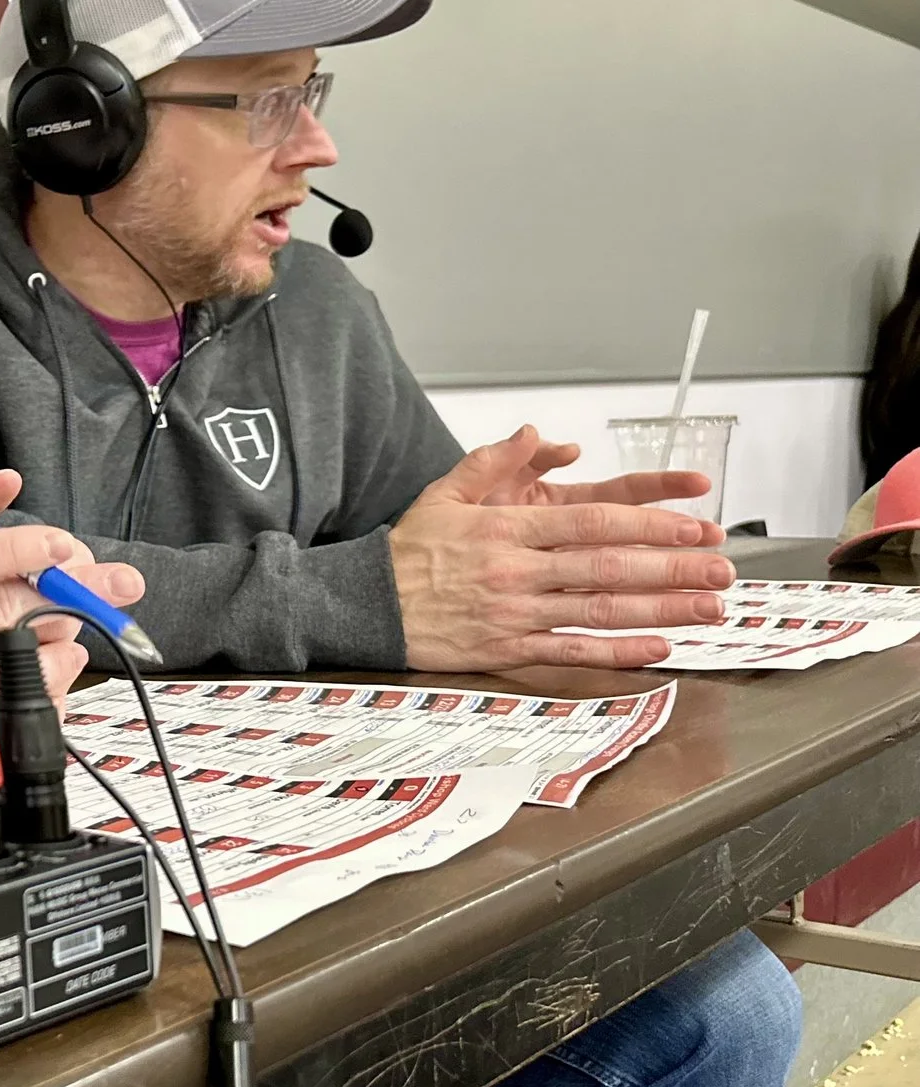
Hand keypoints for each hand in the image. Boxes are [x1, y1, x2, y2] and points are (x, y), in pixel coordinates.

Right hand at [390, 426, 733, 670]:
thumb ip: (494, 460)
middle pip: (608, 567)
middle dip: (671, 567)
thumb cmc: (408, 551)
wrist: (364, 605)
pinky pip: (571, 651)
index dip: (649, 525)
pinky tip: (658, 648)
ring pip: (599, 610)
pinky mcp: (507, 649)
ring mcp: (514, 613)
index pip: (592, 523)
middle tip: (721, 568)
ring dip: (660, 610)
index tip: (693, 526)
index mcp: (506, 528)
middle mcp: (516, 571)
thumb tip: (539, 434)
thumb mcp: (444, 493)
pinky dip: (617, 652)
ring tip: (708, 608)